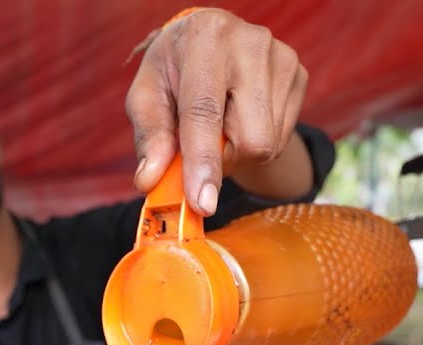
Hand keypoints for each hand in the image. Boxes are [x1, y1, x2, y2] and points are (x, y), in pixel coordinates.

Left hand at [127, 8, 307, 214]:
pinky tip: (238, 118)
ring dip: (235, 153)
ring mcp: (282, 59)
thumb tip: (149, 180)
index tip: (202, 203)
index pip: (204, 113)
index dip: (203, 162)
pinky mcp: (300, 75)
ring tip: (217, 126)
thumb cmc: (171, 72)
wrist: (209, 39)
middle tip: (198, 149)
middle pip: (250, 139)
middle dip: (221, 161)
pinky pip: (281, 138)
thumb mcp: (146, 96)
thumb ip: (149, 137)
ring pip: (267, 144)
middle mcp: (250, 44)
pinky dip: (254, 143)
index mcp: (205, 40)